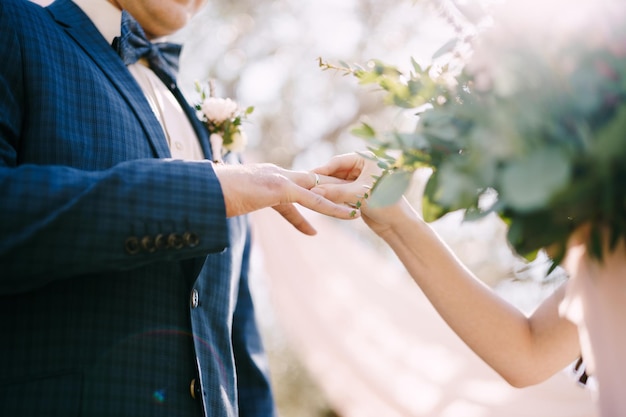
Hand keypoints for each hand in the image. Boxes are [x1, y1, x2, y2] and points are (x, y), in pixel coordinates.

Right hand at [213, 162, 356, 234]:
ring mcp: (279, 179)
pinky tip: (347, 215)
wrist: (200, 189)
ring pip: (318, 190)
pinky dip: (332, 207)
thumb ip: (238, 206)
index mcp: (267, 178)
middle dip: (334, 192)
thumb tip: (232, 216)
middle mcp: (277, 174)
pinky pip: (313, 200)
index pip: (296, 190)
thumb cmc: (209, 196)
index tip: (328, 208)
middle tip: (355, 200)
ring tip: (361, 209)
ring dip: (340, 199)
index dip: (313, 199)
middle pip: (313, 183)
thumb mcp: (230, 203)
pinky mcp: (279, 188)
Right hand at [312, 153, 412, 234]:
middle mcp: (364, 166)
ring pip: (337, 182)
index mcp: (367, 159)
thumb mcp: (357, 194)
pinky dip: (332, 196)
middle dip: (323, 180)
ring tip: (311, 194)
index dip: (322, 169)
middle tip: (306, 186)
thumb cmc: (385, 204)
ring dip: (327, 189)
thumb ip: (334, 191)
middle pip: (336, 171)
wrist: (398, 224)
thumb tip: (312, 191)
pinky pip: (341, 191)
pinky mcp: (358, 192)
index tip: (307, 177)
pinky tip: (321, 201)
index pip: (338, 161)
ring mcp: (361, 179)